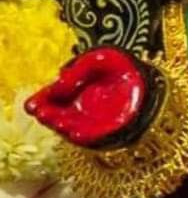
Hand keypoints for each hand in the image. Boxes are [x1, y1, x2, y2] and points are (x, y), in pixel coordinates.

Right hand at [26, 47, 161, 148]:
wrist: (148, 80)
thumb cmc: (120, 67)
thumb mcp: (97, 59)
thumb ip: (78, 70)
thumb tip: (57, 83)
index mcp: (71, 92)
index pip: (50, 99)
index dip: (39, 101)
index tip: (29, 105)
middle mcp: (78, 110)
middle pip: (58, 115)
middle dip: (48, 115)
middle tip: (39, 113)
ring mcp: (92, 123)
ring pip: (72, 128)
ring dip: (63, 127)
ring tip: (57, 122)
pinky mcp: (109, 134)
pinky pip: (94, 138)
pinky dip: (85, 136)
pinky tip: (75, 134)